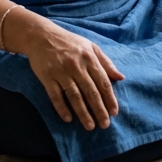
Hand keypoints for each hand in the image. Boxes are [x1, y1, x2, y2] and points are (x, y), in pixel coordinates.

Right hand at [13, 15, 124, 130]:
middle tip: (105, 125)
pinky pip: (55, 95)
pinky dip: (62, 108)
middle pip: (90, 92)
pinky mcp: (47, 77)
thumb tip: (121, 77)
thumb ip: (106, 62)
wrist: (41, 35)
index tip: (114, 112)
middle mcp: (76, 66)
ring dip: (83, 113)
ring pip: (74, 96)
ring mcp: (61, 72)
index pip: (103, 82)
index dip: (109, 98)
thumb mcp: (91, 46)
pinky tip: (68, 119)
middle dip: (99, 110)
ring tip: (90, 126)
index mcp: (89, 58)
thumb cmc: (69, 42)